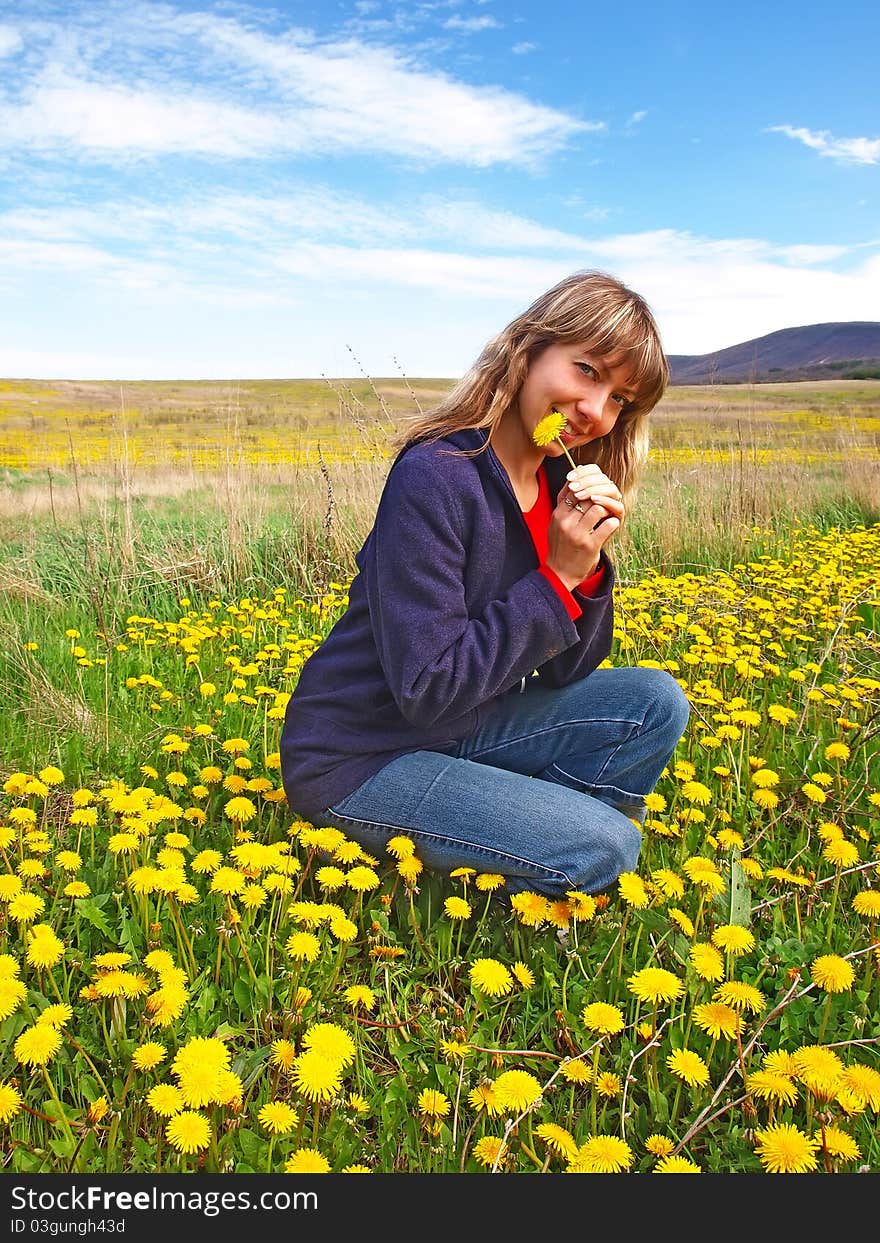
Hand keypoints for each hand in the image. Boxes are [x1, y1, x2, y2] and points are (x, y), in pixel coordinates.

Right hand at [545, 467, 624, 591]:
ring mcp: (578, 534)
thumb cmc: (560, 546)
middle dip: (601, 496)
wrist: (559, 573)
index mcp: (558, 514)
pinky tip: (612, 525)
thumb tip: (573, 479)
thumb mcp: (556, 522)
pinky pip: (608, 525)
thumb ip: (564, 503)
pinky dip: (613, 523)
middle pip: (588, 496)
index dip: (589, 487)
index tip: (597, 491)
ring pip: (599, 508)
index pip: (575, 489)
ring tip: (610, 513)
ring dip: (608, 509)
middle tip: (608, 500)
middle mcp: (566, 522)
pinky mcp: (590, 546)